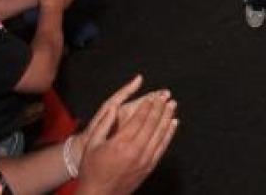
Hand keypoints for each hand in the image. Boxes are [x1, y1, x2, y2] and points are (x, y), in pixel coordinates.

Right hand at [76, 76, 177, 194]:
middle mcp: (135, 150)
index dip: (147, 105)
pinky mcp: (149, 167)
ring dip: (167, 117)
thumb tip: (114, 107)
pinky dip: (169, 134)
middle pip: (152, 124)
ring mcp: (145, 160)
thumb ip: (104, 123)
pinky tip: (173, 124)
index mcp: (121, 143)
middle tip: (165, 96)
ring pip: (160, 134)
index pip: (139, 119)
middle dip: (160, 108)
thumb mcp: (92, 144)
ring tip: (172, 105)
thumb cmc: (92, 170)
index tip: (152, 96)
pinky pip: (162, 147)